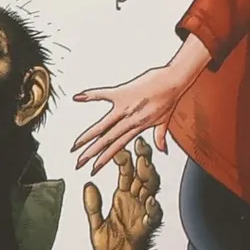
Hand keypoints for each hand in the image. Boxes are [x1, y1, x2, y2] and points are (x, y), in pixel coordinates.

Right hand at [71, 33, 207, 171]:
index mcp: (138, 127)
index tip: (93, 168)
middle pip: (107, 140)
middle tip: (78, 163)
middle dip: (91, 153)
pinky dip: (90, 95)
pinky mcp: (123, 92)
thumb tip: (162, 150)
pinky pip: (104, 94)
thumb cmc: (170, 97)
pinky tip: (77, 98)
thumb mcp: (165, 120)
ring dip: (88, 136)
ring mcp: (125, 107)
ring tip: (75, 145)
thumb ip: (160, 136)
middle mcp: (130, 120)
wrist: (174, 80)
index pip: (117, 147)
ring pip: (103, 125)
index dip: (104, 159)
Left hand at [82, 138, 163, 249]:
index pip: (127, 172)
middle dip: (144, 159)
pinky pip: (152, 217)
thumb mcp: (95, 223)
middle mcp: (135, 201)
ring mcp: (142, 213)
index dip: (125, 158)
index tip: (121, 146)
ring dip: (149, 178)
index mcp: (123, 196)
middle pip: (143, 175)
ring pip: (151, 191)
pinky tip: (149, 202)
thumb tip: (88, 185)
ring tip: (146, 166)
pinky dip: (152, 209)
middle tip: (141, 145)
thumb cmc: (108, 244)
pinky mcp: (145, 230)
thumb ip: (92, 205)